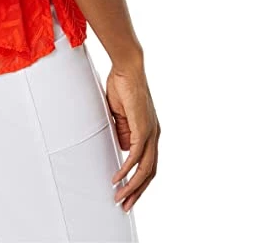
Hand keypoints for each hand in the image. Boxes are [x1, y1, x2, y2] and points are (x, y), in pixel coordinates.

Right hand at [105, 61, 159, 212]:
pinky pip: (136, 155)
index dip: (140, 181)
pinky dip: (127, 169)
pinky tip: (118, 178)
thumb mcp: (121, 115)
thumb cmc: (123, 86)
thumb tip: (122, 146)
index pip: (149, 164)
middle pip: (150, 172)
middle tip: (125, 205)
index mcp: (151, 132)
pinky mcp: (143, 128)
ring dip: (133, 186)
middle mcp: (155, 135)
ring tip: (120, 197)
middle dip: (138, 191)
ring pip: (146, 168)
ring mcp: (151, 132)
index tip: (128, 192)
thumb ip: (123, 131)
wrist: (128, 68)